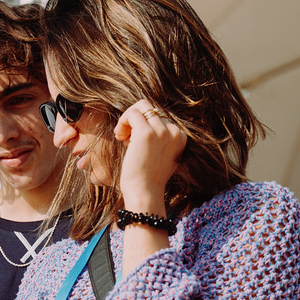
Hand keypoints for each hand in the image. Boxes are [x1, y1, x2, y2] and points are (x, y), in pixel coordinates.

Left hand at [113, 99, 186, 213]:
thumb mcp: (162, 156)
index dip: (145, 127)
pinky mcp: (146, 133)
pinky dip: (123, 121)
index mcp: (181, 137)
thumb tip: (147, 118)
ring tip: (122, 136)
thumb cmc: (148, 178)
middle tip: (126, 137)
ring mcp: (161, 131)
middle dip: (136, 120)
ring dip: (128, 119)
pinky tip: (119, 136)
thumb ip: (161, 139)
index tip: (135, 143)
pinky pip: (132, 113)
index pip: (160, 118)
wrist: (144, 192)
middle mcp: (174, 132)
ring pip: (141, 106)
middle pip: (151, 110)